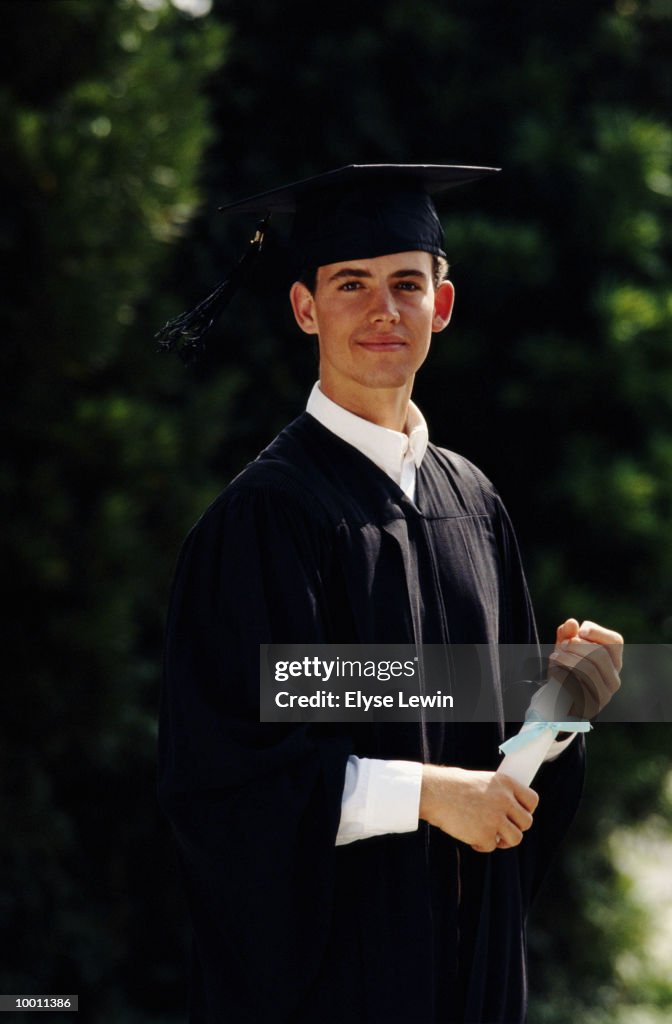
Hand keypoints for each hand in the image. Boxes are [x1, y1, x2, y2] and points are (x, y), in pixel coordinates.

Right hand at [419, 764, 538, 852]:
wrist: (433, 792)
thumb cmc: (453, 785)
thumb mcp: (482, 780)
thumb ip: (499, 793)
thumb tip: (512, 810)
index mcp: (505, 783)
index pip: (532, 800)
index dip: (527, 810)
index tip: (517, 815)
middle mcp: (504, 800)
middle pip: (527, 822)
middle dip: (515, 828)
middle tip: (502, 828)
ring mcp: (495, 818)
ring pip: (515, 838)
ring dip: (504, 840)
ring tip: (491, 836)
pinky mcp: (484, 834)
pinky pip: (491, 846)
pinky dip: (481, 845)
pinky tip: (471, 837)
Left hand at [549, 618, 622, 718]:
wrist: (558, 700)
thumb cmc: (566, 669)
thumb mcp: (565, 648)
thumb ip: (568, 634)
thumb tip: (571, 623)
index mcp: (614, 662)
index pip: (615, 641)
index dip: (597, 631)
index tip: (579, 629)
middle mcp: (614, 679)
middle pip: (601, 654)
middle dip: (578, 645)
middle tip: (562, 644)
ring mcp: (604, 695)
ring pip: (589, 669)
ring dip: (568, 658)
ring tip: (554, 655)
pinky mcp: (590, 706)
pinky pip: (577, 686)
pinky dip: (562, 673)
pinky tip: (553, 669)